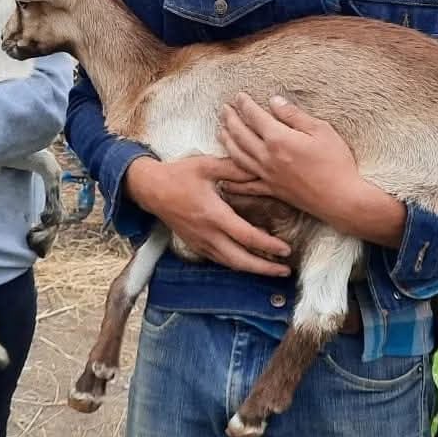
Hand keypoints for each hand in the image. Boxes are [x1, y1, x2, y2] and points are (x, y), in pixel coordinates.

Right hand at [124, 154, 290, 276]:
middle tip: (285, 270)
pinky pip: (219, 260)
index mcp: (213, 215)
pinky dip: (237, 263)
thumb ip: (234, 168)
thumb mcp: (207, 165)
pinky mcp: (195, 245)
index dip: (268, 246)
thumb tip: (260, 169)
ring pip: (230, 264)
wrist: (151, 188)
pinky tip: (248, 261)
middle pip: (240, 260)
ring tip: (272, 270)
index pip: (246, 236)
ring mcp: (200, 242)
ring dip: (252, 269)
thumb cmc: (179, 175)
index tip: (286, 250)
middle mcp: (207, 234)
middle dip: (264, 268)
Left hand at [219, 93, 404, 245]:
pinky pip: (246, 185)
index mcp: (278, 139)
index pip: (254, 116)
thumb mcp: (321, 130)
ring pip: (238, 156)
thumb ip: (294, 115)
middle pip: (240, 135)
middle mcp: (267, 157)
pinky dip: (232, 181)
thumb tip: (274, 101)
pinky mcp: (272, 190)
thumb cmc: (336, 162)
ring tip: (221, 131)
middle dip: (230, 119)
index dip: (245, 104)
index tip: (239, 96)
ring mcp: (267, 175)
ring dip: (227, 142)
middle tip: (224, 109)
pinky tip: (224, 179)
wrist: (342, 199)